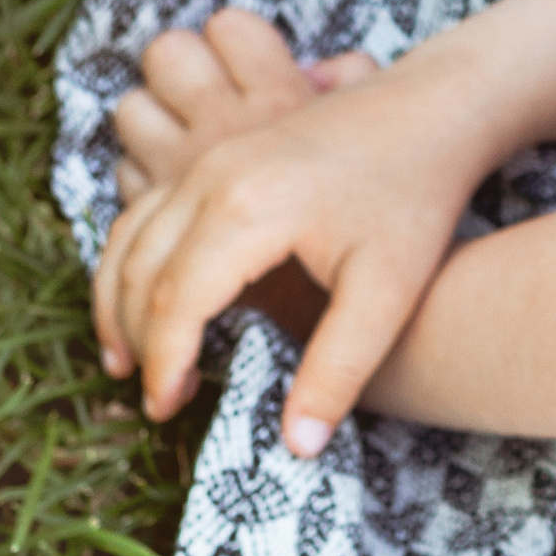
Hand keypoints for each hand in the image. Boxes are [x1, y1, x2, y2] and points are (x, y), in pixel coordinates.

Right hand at [94, 21, 496, 452]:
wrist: (437, 106)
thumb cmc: (417, 194)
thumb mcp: (389, 290)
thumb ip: (339, 371)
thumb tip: (297, 449)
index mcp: (248, 208)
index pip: (175, 304)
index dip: (164, 368)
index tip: (169, 412)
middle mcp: (216, 173)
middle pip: (141, 272)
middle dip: (136, 343)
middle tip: (157, 403)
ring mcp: (216, 154)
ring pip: (130, 235)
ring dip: (119, 301)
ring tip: (131, 365)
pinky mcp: (224, 150)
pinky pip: (149, 207)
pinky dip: (133, 259)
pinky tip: (150, 302)